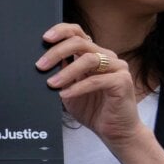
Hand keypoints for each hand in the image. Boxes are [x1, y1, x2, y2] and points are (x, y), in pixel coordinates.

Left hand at [38, 23, 145, 146]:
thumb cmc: (93, 110)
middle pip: (80, 43)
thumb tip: (43, 62)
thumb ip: (61, 74)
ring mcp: (117, 68)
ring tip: (51, 83)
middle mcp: (107, 57)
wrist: (115, 131)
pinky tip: (65, 94)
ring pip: (88, 59)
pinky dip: (77, 87)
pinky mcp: (123, 82)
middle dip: (57, 52)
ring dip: (66, 71)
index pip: (78, 34)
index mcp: (94, 55)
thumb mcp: (70, 89)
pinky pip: (96, 80)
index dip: (61, 31)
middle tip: (41, 65)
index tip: (45, 38)